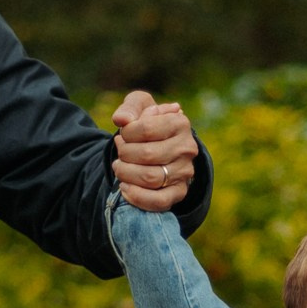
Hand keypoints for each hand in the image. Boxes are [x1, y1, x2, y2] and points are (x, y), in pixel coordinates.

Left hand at [111, 88, 198, 213]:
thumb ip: (130, 108)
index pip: (146, 128)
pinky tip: (125, 187)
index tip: (123, 135)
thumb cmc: (146, 123)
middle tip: (120, 153)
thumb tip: (121, 119)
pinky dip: (136, 196)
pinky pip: (159, 201)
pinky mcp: (179, 192)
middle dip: (124, 154)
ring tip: (119, 167)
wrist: (158, 146)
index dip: (127, 133)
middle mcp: (187, 148)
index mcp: (180, 123)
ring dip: (126, 174)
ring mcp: (185, 172)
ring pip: (150, 178)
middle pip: (146, 154)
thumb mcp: (139, 106)